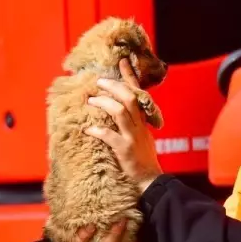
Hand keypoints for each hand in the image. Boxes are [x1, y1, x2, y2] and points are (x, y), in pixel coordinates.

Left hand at [86, 59, 163, 192]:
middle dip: (114, 86)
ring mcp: (133, 137)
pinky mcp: (125, 150)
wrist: (151, 180)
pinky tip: (88, 128)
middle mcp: (139, 126)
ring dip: (104, 103)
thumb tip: (118, 111)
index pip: (137, 93)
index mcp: (143, 121)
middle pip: (129, 97)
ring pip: (120, 112)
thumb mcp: (142, 136)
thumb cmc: (144, 160)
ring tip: (91, 100)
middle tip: (99, 81)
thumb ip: (133, 123)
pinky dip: (98, 131)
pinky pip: (110, 136)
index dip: (129, 76)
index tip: (122, 61)